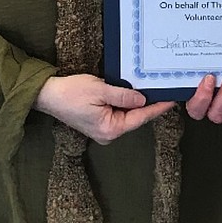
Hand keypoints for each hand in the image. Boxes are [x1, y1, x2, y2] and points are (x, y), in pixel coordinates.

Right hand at [34, 74, 175, 144]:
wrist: (48, 94)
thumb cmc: (72, 93)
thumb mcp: (101, 90)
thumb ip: (124, 96)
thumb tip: (143, 100)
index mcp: (110, 129)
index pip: (140, 117)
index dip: (158, 108)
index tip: (173, 100)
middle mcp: (108, 133)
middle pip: (136, 117)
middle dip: (151, 104)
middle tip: (167, 89)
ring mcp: (103, 129)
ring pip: (128, 115)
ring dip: (139, 102)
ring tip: (156, 89)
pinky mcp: (99, 121)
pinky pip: (119, 112)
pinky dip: (128, 103)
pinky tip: (137, 92)